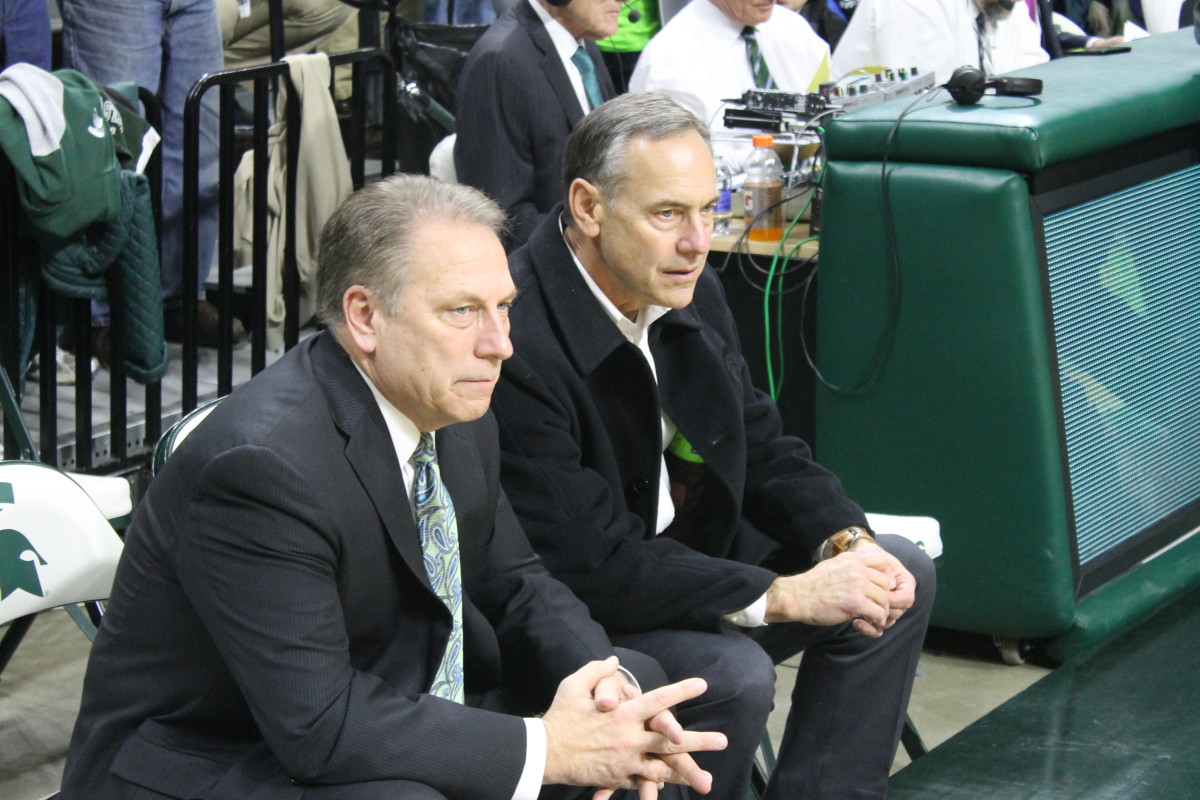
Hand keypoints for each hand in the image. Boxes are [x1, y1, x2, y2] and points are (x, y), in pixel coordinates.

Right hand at [542, 657, 726, 793]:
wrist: (545, 753)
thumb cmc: (560, 716)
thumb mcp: (575, 685)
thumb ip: (597, 671)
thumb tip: (613, 660)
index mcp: (623, 714)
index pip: (659, 700)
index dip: (682, 691)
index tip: (702, 685)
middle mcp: (630, 738)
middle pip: (671, 741)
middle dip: (699, 741)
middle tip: (723, 741)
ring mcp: (626, 761)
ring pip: (662, 767)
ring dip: (686, 770)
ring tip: (706, 777)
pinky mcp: (618, 776)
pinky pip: (642, 780)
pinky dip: (656, 781)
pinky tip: (669, 783)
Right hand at [764, 551, 896, 633]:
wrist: (796, 597)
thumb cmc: (812, 584)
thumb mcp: (833, 565)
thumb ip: (850, 566)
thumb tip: (864, 572)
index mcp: (852, 559)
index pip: (883, 563)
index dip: (886, 576)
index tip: (880, 588)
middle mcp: (857, 570)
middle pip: (886, 583)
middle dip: (884, 597)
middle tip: (877, 607)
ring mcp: (858, 585)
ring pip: (884, 599)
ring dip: (882, 611)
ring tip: (873, 617)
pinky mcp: (856, 603)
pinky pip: (878, 613)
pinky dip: (877, 620)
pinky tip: (870, 622)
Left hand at [849, 538, 917, 631]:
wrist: (852, 558)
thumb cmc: (866, 554)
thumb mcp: (875, 555)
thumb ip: (883, 566)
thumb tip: (890, 585)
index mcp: (904, 583)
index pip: (906, 599)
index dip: (893, 600)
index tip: (878, 595)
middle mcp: (898, 597)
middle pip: (897, 613)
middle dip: (882, 611)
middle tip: (866, 606)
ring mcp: (887, 608)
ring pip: (887, 622)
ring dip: (874, 620)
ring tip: (858, 614)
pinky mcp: (875, 615)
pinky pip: (877, 629)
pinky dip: (868, 628)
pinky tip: (856, 622)